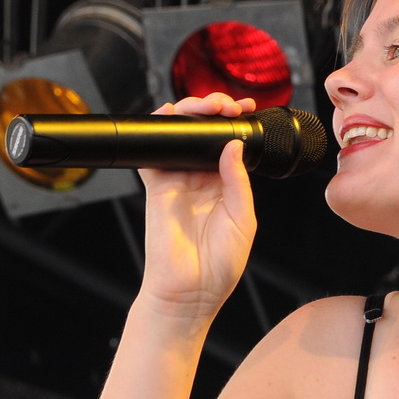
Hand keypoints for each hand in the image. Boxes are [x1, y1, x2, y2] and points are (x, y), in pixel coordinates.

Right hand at [136, 93, 258, 320]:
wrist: (190, 293)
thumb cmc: (219, 266)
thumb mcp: (243, 220)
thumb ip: (238, 181)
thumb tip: (232, 145)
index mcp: (227, 187)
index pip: (229, 144)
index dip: (235, 124)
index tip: (245, 110)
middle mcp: (202, 180)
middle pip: (204, 134)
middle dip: (214, 111)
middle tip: (226, 105)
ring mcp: (178, 181)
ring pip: (180, 136)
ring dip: (190, 114)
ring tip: (206, 107)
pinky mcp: (157, 187)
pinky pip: (153, 154)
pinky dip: (157, 132)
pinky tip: (168, 117)